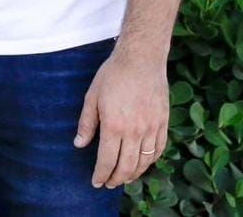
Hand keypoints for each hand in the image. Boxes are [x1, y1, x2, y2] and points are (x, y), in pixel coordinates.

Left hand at [73, 44, 169, 189]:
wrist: (141, 57)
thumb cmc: (113, 74)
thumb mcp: (92, 97)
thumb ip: (86, 123)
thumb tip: (79, 144)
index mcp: (114, 126)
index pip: (107, 161)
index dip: (101, 175)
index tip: (96, 181)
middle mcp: (134, 131)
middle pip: (126, 167)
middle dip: (116, 179)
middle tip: (109, 183)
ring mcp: (151, 127)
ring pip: (144, 161)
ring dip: (133, 174)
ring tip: (124, 177)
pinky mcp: (163, 122)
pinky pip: (159, 149)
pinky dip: (150, 161)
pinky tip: (143, 163)